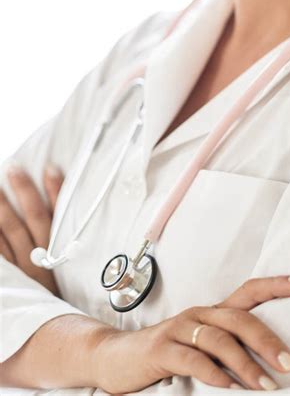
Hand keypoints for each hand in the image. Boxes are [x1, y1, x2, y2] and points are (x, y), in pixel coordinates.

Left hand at [0, 164, 63, 295]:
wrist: (50, 333)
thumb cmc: (63, 299)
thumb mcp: (71, 271)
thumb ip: (68, 242)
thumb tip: (69, 204)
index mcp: (57, 255)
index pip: (56, 216)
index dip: (55, 190)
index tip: (52, 167)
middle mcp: (36, 260)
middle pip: (28, 219)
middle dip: (22, 192)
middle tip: (13, 167)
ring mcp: (17, 271)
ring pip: (7, 233)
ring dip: (0, 209)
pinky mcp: (6, 280)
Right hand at [94, 275, 289, 392]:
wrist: (115, 358)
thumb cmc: (167, 354)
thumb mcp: (200, 346)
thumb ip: (228, 347)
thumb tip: (271, 362)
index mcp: (212, 312)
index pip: (248, 291)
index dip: (274, 284)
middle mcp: (198, 314)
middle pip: (238, 318)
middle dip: (267, 339)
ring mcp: (179, 330)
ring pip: (218, 339)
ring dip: (245, 364)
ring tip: (265, 386)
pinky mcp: (161, 350)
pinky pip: (190, 358)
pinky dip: (211, 373)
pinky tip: (227, 387)